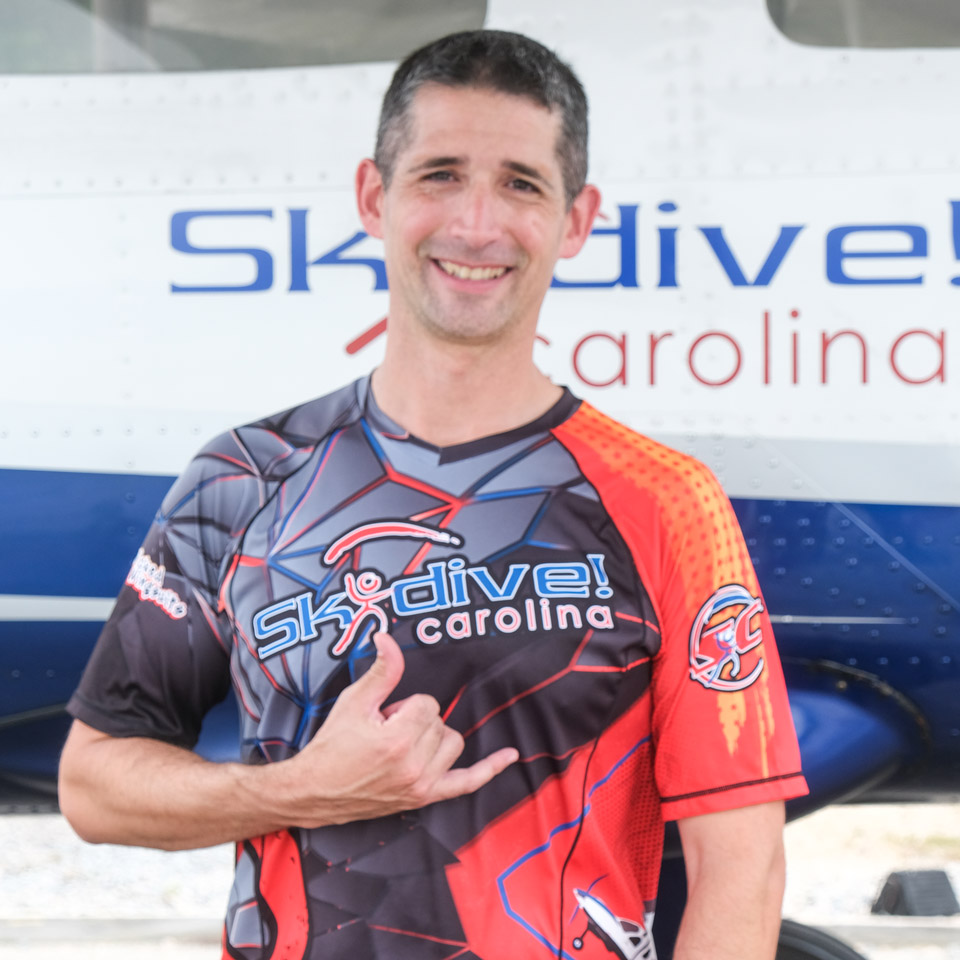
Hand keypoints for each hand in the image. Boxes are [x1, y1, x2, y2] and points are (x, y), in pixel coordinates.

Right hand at [287, 631, 518, 825]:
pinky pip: (467, 783)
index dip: (403, 705)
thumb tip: (388, 638)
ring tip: (402, 743)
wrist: (314, 791)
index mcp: (397, 740)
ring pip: (453, 742)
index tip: (382, 718)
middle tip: (384, 732)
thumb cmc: (331, 747)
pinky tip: (510, 755)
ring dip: (433, 737)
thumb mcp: (354, 701)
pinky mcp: (424, 797)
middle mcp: (414, 766)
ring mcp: (421, 786)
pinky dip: (490, 769)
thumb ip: (381, 671)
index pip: (426, 704)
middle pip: (440, 722)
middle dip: (414, 720)